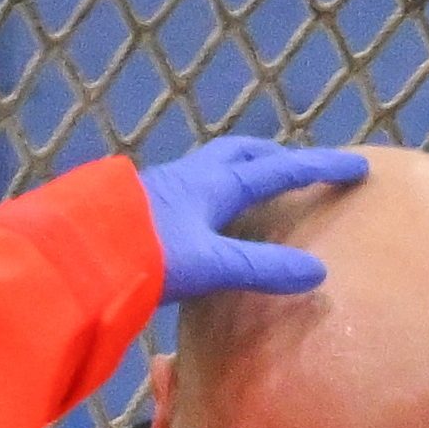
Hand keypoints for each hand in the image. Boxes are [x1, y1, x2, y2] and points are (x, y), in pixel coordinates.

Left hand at [135, 134, 366, 301]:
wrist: (72, 257)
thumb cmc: (143, 254)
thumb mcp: (211, 264)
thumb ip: (262, 267)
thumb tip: (317, 273)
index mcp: (215, 183)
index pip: (279, 169)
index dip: (319, 168)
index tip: (356, 165)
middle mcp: (191, 176)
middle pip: (242, 154)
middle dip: (274, 157)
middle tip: (298, 168)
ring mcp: (162, 189)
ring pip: (213, 168)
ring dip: (240, 172)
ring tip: (254, 190)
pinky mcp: (139, 207)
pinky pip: (191, 189)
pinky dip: (213, 194)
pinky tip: (204, 218)